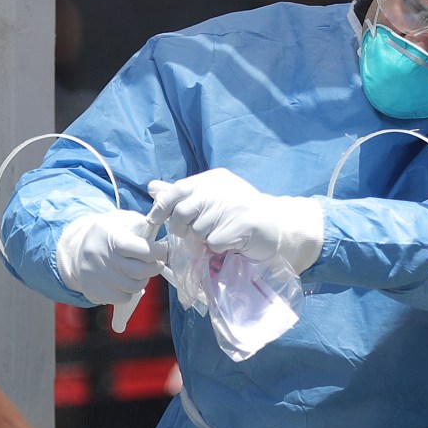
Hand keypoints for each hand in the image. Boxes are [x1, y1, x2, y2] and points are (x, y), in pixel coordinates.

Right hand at [52, 210, 169, 307]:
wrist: (77, 248)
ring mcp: (98, 276)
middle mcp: (103, 257)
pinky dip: (129, 291)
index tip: (163, 250)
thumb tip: (157, 235)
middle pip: (140, 271)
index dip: (158, 252)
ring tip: (139, 270)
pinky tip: (126, 280)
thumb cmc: (107, 233)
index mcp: (111, 237)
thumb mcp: (121, 220)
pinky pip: (124, 297)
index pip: (143, 250)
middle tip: (156, 262)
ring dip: (143, 279)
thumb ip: (141, 225)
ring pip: (134, 286)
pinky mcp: (95, 290)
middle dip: (155, 267)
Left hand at [151, 169, 324, 275]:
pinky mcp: (243, 224)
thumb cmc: (238, 213)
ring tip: (221, 234)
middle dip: (182, 228)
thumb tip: (152, 187)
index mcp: (212, 180)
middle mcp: (221, 189)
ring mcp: (233, 205)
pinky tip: (231, 242)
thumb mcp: (209, 198)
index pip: (176, 190)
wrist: (275, 225)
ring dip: (204, 239)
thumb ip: (181, 194)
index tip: (156, 220)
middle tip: (195, 233)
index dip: (162, 208)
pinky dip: (219, 247)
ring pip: (198, 231)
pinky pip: (214, 243)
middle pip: (182, 213)